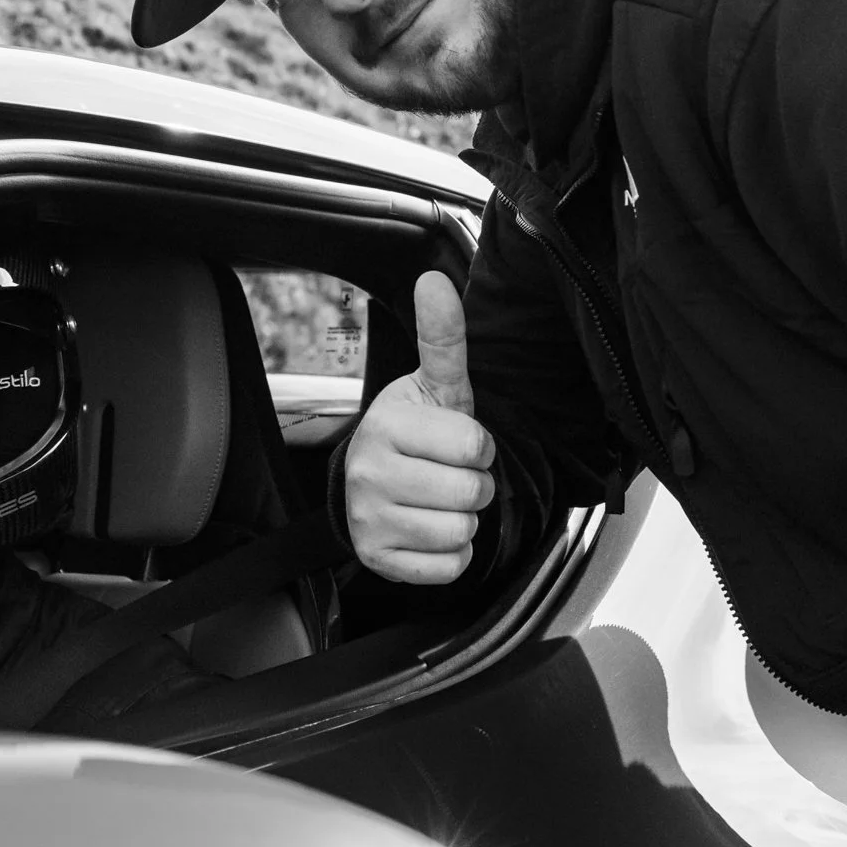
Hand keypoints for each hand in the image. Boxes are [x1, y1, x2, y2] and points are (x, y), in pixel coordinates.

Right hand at [344, 271, 496, 583]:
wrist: (372, 483)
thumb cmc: (416, 432)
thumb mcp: (433, 386)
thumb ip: (442, 338)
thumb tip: (434, 279)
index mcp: (386, 424)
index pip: (473, 444)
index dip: (478, 445)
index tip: (456, 442)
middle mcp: (368, 472)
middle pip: (470, 492)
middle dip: (474, 485)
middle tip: (448, 473)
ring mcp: (368, 519)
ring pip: (461, 531)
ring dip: (463, 519)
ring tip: (438, 500)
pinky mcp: (378, 559)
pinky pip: (449, 567)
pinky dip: (451, 555)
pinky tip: (429, 530)